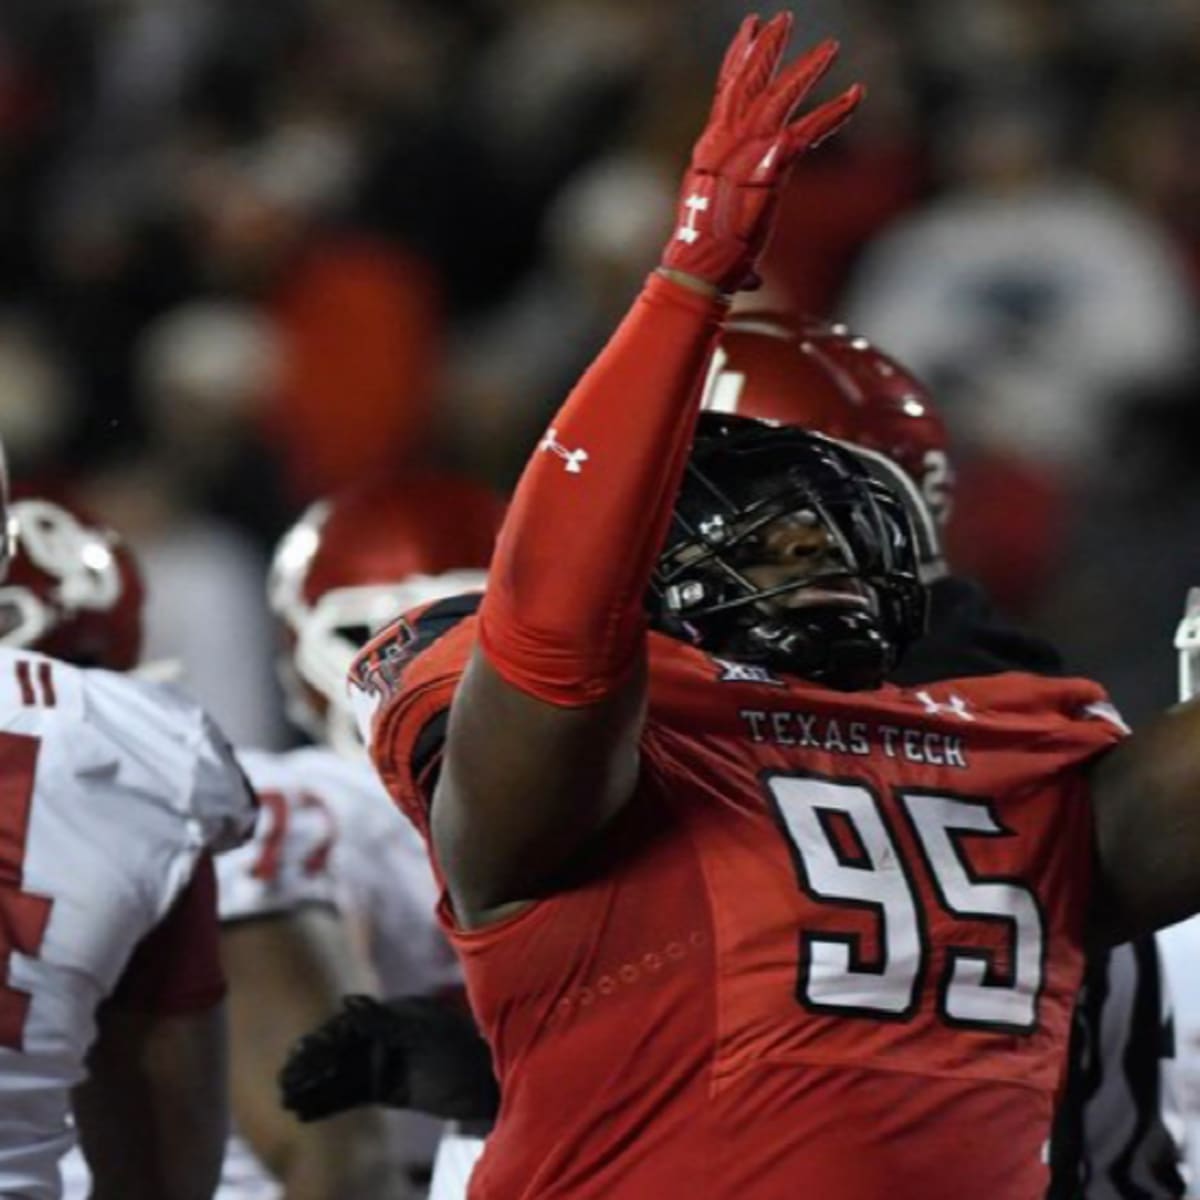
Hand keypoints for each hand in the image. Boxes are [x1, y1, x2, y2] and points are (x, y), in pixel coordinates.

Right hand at [278, 994, 498, 1122]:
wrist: (490, 1085)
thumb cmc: (463, 1050)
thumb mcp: (425, 1034)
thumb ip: (386, 1021)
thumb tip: (347, 1003)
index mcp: (392, 1014)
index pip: (349, 1024)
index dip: (323, 1039)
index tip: (301, 1054)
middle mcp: (383, 1036)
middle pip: (339, 1050)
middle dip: (312, 1066)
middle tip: (285, 1083)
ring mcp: (384, 1062)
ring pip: (340, 1074)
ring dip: (314, 1086)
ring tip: (287, 1101)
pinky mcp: (386, 1089)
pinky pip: (351, 1095)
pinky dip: (328, 1103)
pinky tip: (305, 1113)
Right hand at [660, 11, 862, 293]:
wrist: (700, 270)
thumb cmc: (709, 266)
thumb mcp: (726, 249)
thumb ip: (742, 250)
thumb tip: (749, 282)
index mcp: (708, 153)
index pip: (724, 97)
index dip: (737, 62)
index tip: (749, 33)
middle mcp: (722, 145)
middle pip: (745, 84)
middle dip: (764, 50)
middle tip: (781, 19)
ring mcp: (744, 152)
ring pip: (777, 96)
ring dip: (805, 69)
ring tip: (830, 47)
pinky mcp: (768, 167)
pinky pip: (808, 130)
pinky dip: (835, 113)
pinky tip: (857, 95)